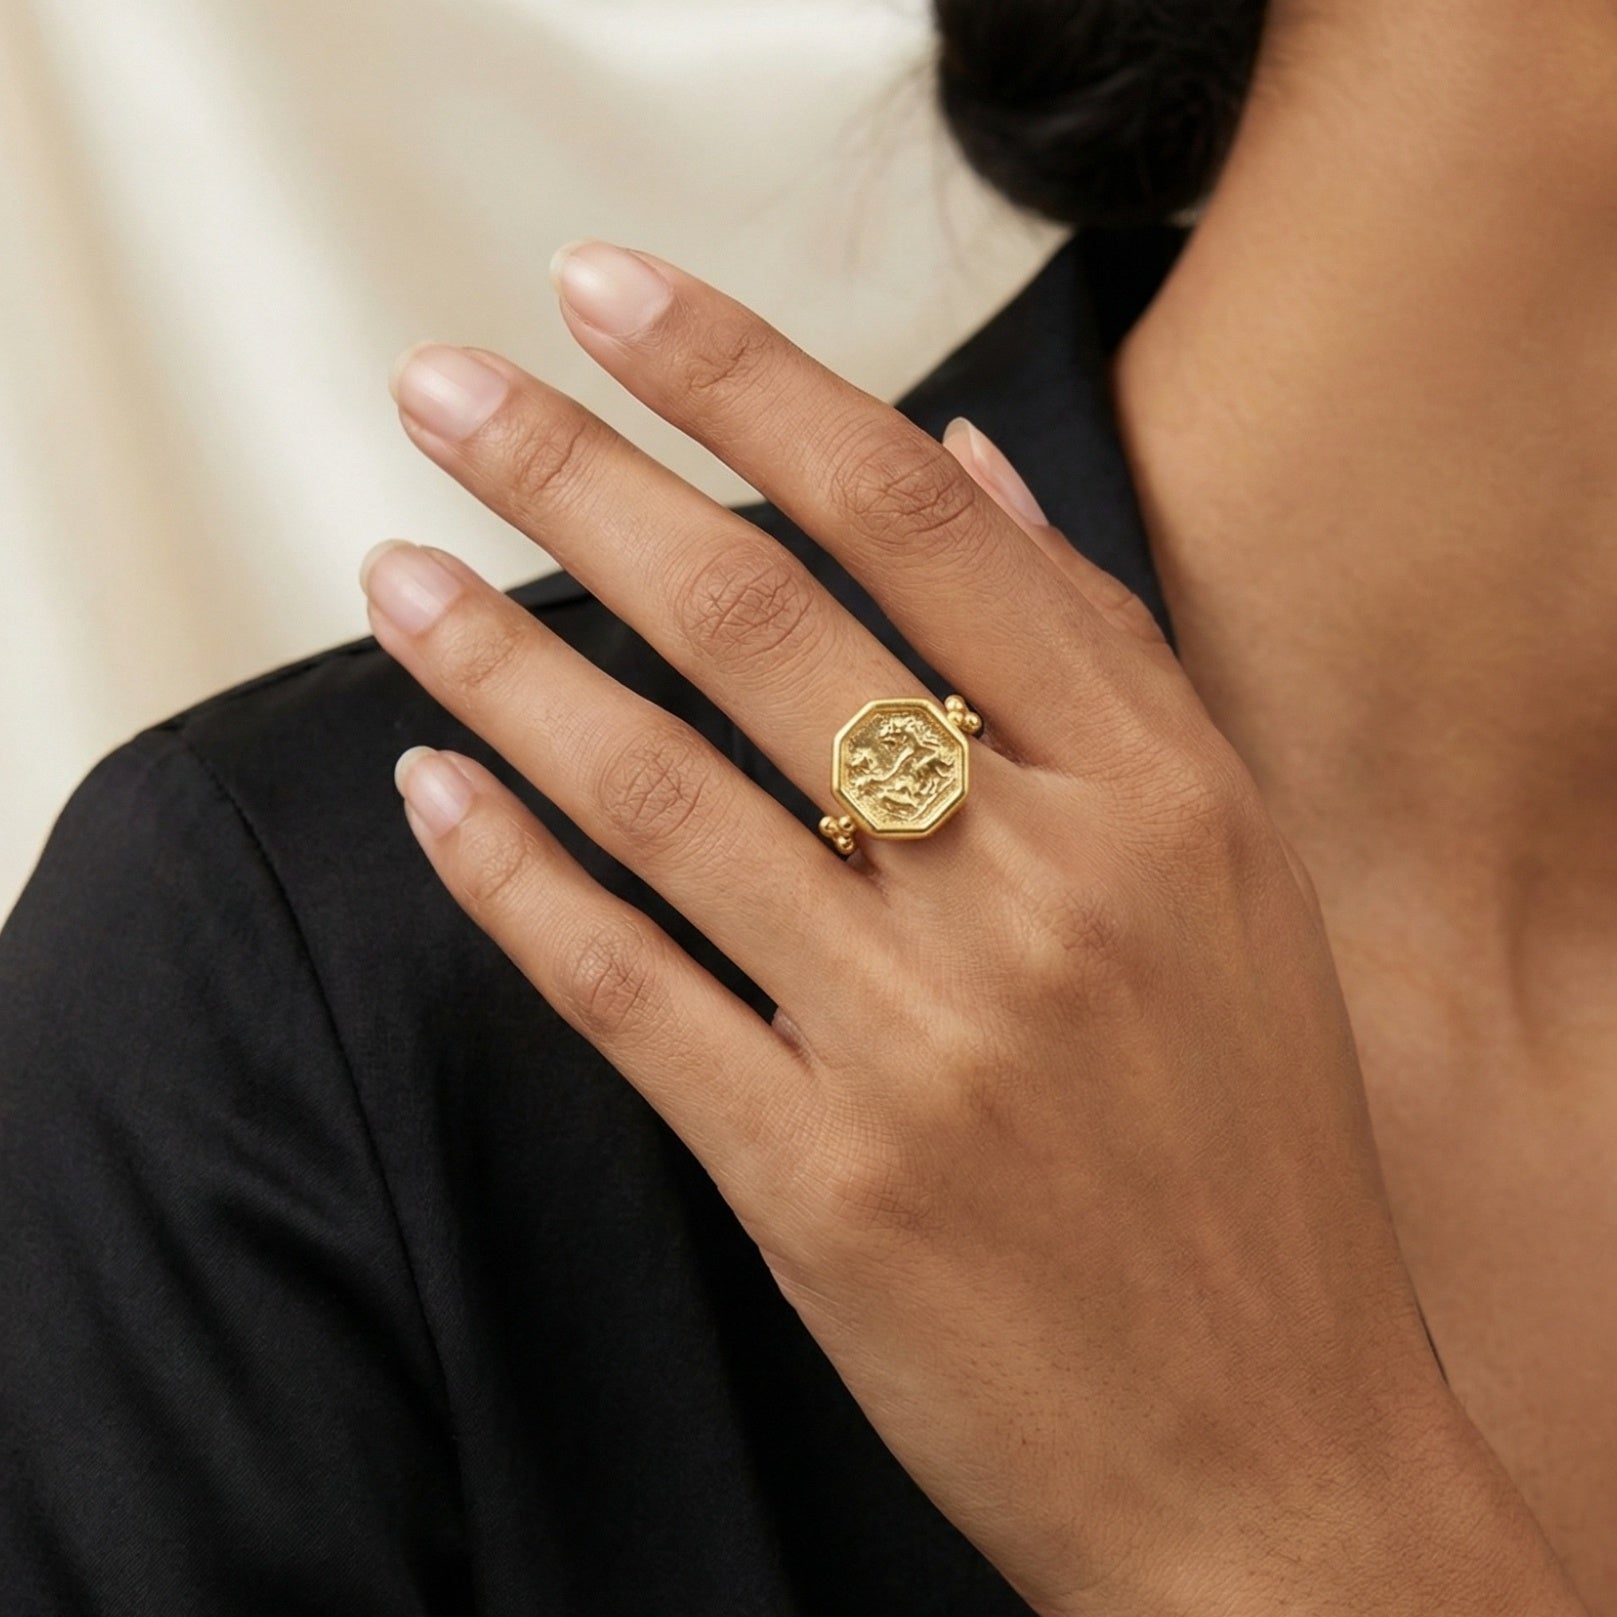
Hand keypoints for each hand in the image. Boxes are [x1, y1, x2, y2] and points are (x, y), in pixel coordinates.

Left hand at [361, 242, 1579, 1612]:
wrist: (1272, 1450)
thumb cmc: (1249, 1154)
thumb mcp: (1229, 878)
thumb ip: (1100, 662)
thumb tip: (964, 470)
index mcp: (1157, 792)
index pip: (918, 519)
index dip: (747, 382)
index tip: (614, 298)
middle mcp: (1040, 891)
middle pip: (764, 624)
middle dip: (578, 479)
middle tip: (443, 390)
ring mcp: (924, 1041)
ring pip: (661, 796)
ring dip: (502, 669)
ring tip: (396, 578)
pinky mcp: (823, 1181)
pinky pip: (627, 992)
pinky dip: (512, 881)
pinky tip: (433, 793)